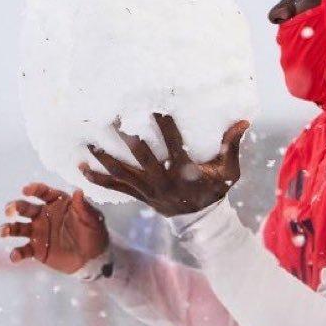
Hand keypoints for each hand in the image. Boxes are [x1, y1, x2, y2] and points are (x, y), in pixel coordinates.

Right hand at [0, 184, 108, 273]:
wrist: (93, 257)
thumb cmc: (94, 232)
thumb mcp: (92, 218)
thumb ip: (84, 206)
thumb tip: (79, 190)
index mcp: (56, 202)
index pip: (41, 192)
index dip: (33, 189)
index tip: (25, 190)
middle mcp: (43, 214)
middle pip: (24, 208)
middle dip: (14, 207)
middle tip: (9, 210)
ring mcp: (37, 232)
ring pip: (18, 228)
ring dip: (7, 228)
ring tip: (2, 232)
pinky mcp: (36, 250)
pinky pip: (23, 250)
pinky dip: (16, 253)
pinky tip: (14, 256)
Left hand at [80, 113, 248, 216]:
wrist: (202, 221)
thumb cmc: (214, 189)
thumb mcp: (228, 170)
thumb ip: (232, 145)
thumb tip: (244, 121)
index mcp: (184, 170)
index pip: (173, 142)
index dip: (164, 122)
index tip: (154, 103)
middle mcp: (163, 180)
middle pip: (142, 156)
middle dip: (128, 137)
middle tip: (114, 118)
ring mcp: (148, 190)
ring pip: (123, 172)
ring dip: (105, 157)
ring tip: (89, 142)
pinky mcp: (139, 197)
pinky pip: (115, 188)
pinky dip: (97, 180)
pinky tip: (80, 169)